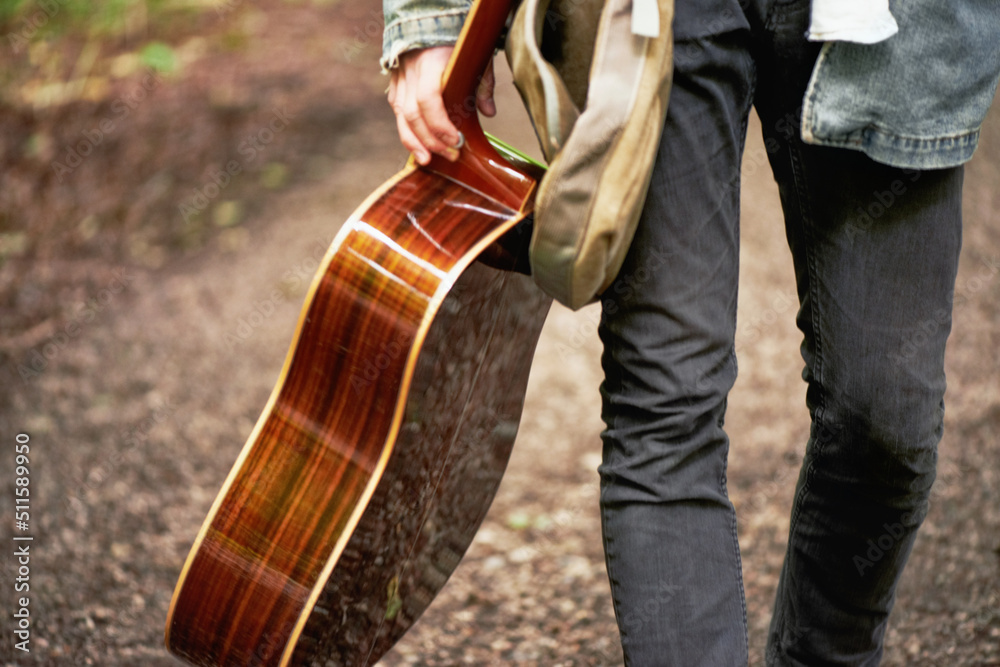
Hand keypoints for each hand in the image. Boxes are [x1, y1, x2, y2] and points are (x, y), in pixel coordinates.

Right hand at [387, 46, 496, 164]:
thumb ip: (483, 84)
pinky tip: (418, 146)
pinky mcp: (395, 83)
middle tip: (451, 156)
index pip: (429, 100)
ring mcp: (400, 78)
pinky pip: (398, 111)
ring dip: (414, 143)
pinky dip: (407, 131)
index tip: (457, 141)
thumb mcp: (476, 56)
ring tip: (428, 160)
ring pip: (401, 117)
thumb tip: (489, 113)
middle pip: (413, 115)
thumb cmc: (457, 38)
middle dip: (431, 141)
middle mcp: (411, 72)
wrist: (428, 17)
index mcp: (431, 62)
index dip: (441, 125)